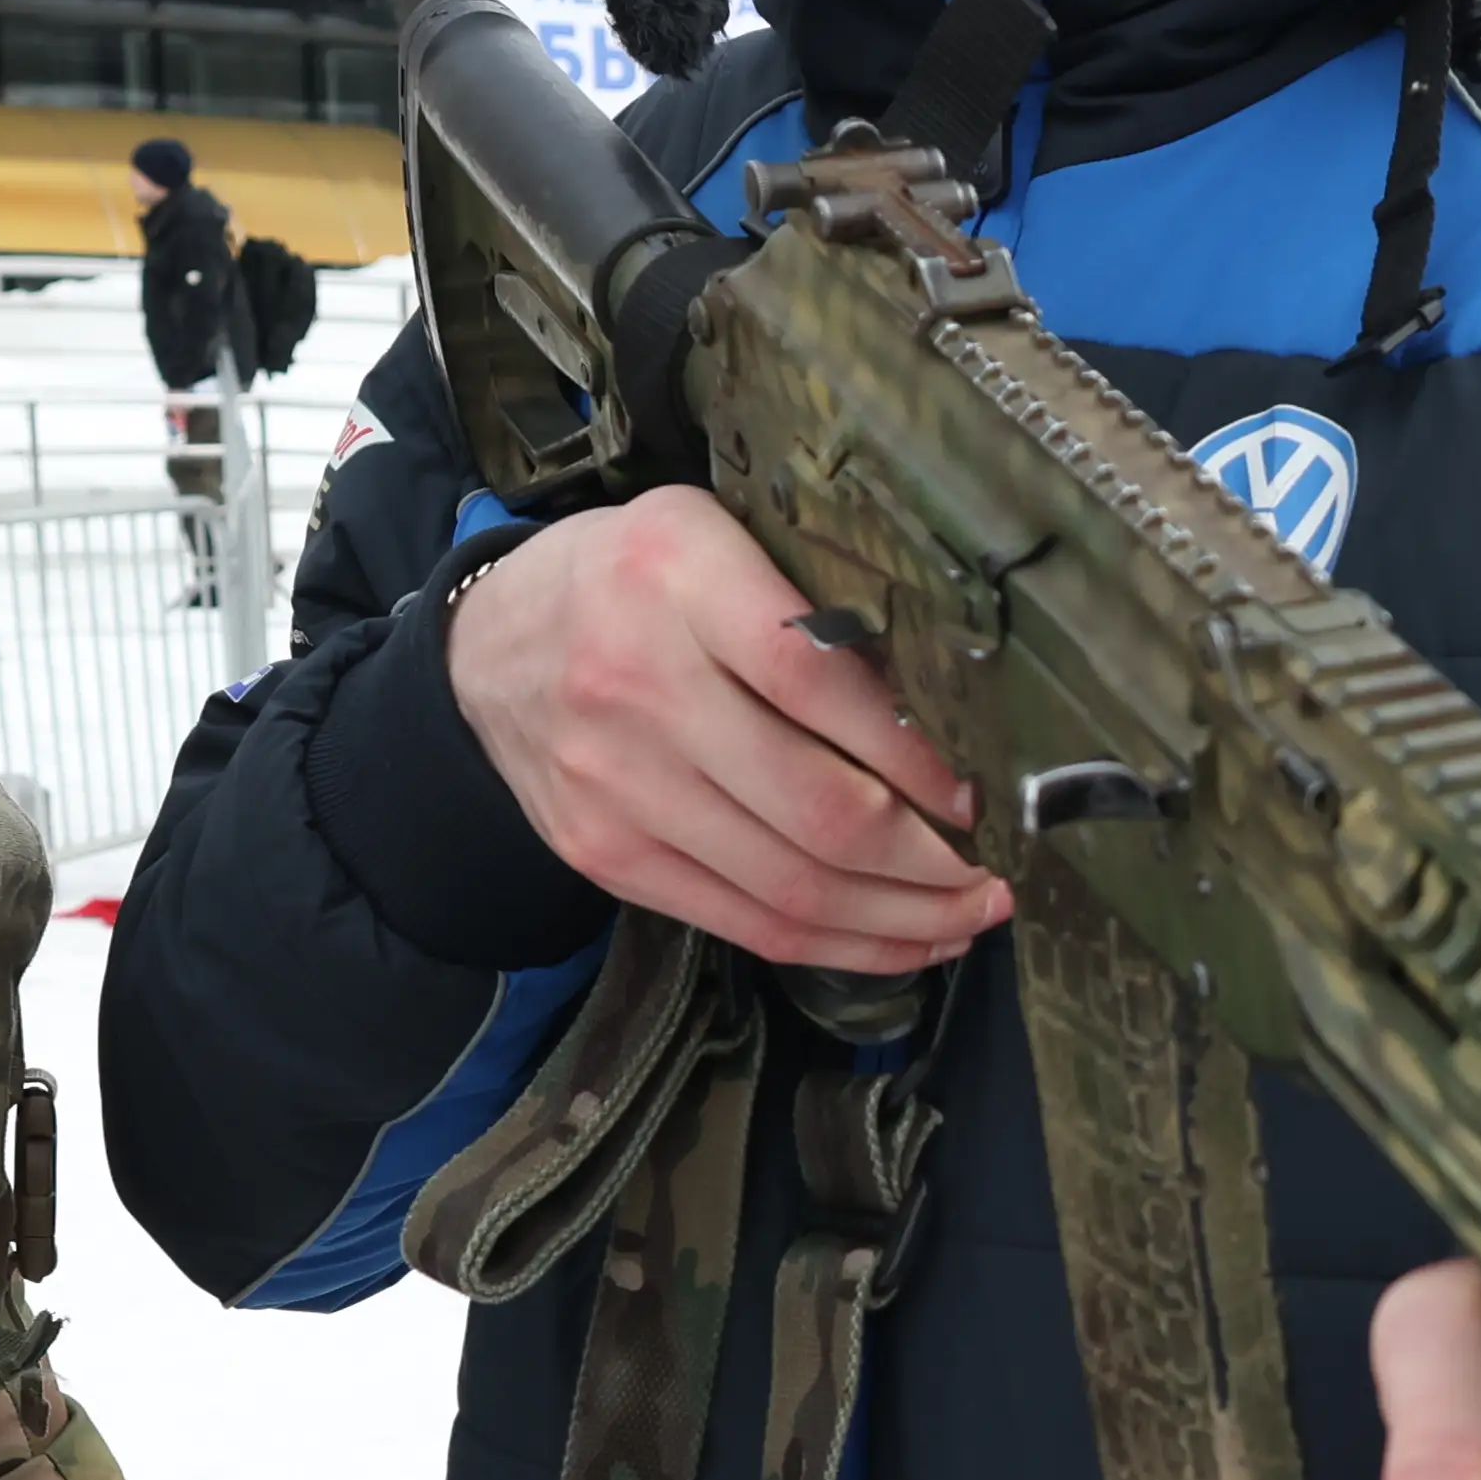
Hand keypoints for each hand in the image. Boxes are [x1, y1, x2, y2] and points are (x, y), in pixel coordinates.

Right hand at [442, 490, 1009, 975]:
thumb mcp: (709, 534)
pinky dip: (834, 945)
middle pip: (814, 811)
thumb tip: (944, 706)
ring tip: (965, 921)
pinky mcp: (606, 857)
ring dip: (898, 921)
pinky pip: (742, 921)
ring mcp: (617, 786)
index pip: (815, 681)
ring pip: (788, 887)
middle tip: (996, 881)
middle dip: (930, 866)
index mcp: (676, 579)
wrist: (483, 651)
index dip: (910, 754)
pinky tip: (897, 941)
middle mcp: (639, 686)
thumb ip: (805, 600)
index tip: (974, 792)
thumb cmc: (628, 581)